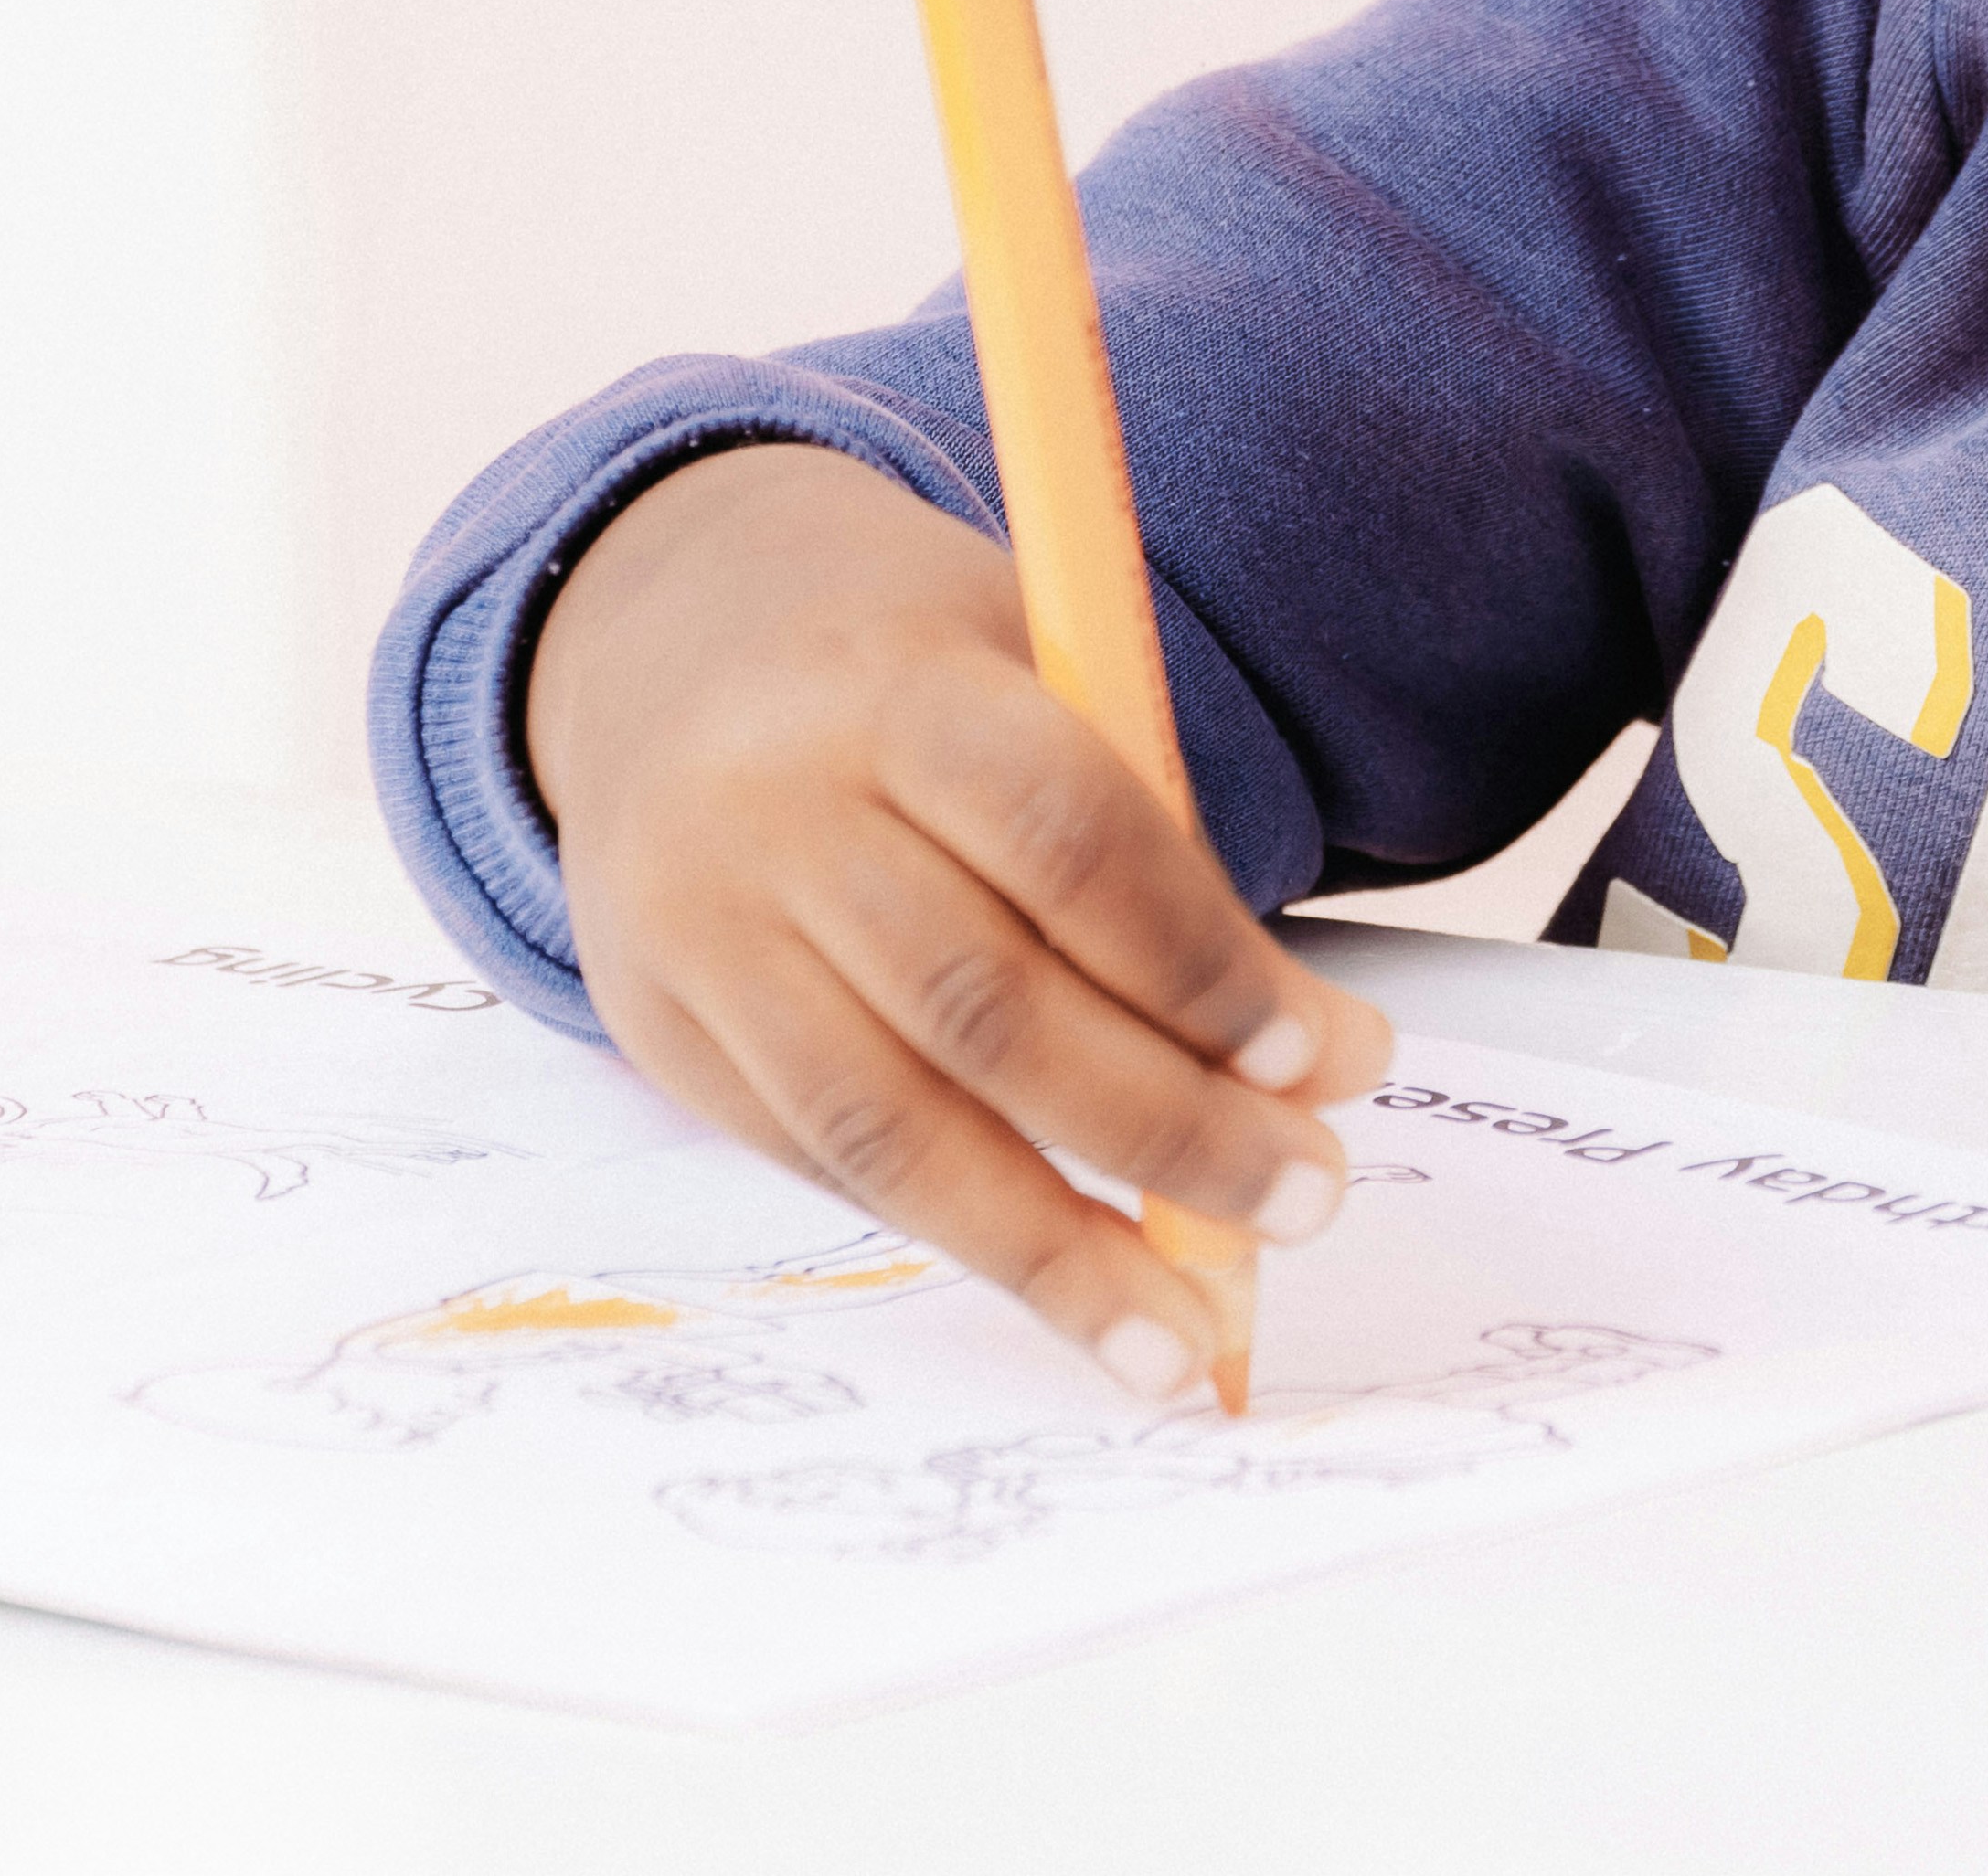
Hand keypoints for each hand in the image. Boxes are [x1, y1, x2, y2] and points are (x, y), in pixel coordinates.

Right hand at [521, 440, 1392, 1399]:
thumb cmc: (917, 674)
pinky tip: (1071, 1285)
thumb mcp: (1038, 673)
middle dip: (1166, 1128)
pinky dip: (962, 1232)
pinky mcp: (663, 1034)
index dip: (1201, 965)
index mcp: (897, 692)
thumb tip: (1307, 1063)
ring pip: (888, 1127)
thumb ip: (1147, 838)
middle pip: (983, 1005)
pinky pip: (826, 1165)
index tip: (1324, 1059)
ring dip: (1057, 1252)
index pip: (1068, 839)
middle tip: (1307, 1196)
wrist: (668, 651)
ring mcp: (702, 932)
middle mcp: (775, 811)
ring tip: (1183, 1335)